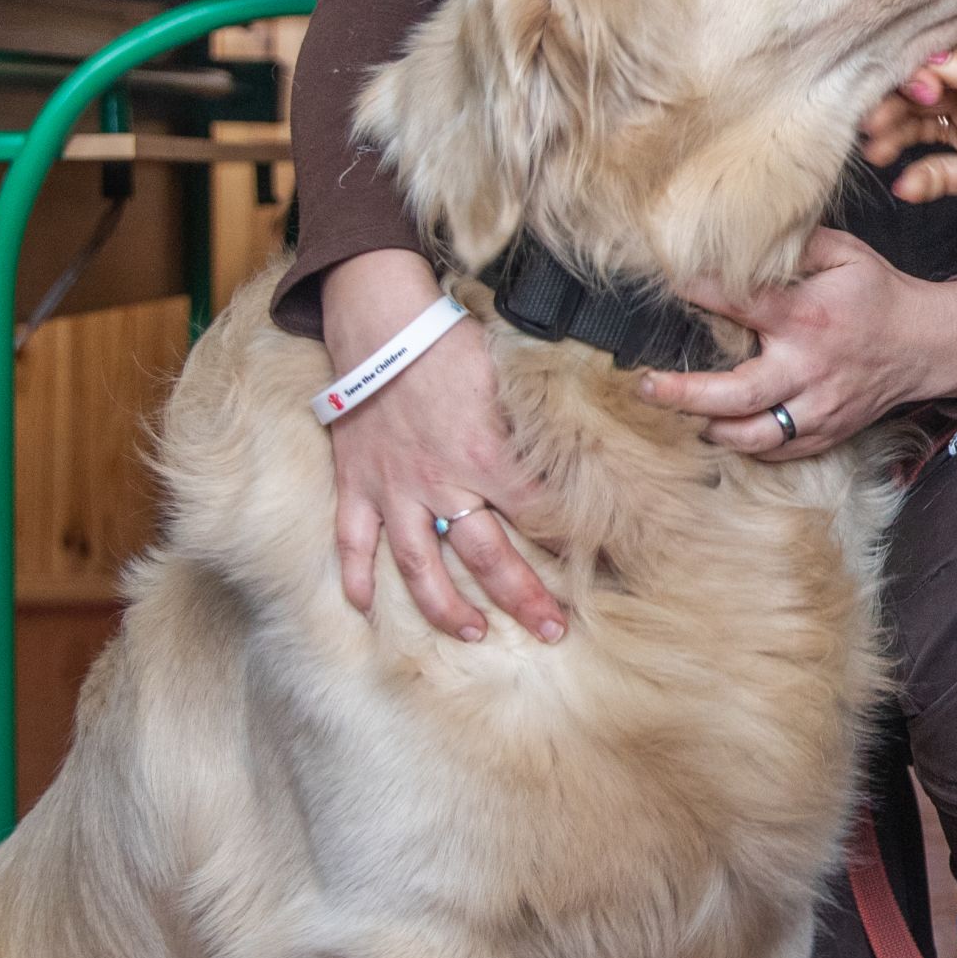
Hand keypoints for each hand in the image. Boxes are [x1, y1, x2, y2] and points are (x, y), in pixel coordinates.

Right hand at [319, 247, 567, 643]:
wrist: (378, 323)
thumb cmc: (450, 346)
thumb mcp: (506, 379)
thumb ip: (535, 424)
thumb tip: (588, 444)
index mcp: (485, 454)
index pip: (539, 512)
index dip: (574, 543)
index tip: (604, 571)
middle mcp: (440, 482)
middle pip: (486, 555)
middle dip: (523, 597)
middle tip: (553, 630)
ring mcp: (393, 489)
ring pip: (418, 563)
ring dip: (445, 606)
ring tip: (473, 634)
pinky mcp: (356, 485)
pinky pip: (352, 540)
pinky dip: (355, 576)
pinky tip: (364, 607)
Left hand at [638, 229, 956, 459]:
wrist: (928, 345)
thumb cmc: (878, 295)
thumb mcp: (844, 254)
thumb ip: (795, 246)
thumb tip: (744, 236)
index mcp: (809, 318)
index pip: (742, 305)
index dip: (700, 292)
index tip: (669, 284)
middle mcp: (810, 369)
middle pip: (737, 395)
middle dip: (685, 394)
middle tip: (646, 386)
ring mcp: (818, 409)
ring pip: (752, 435)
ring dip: (709, 427)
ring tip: (678, 413)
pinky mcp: (825, 434)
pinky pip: (774, 451)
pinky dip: (743, 443)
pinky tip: (719, 428)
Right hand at [861, 40, 956, 236]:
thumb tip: (934, 60)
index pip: (941, 61)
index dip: (913, 71)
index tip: (897, 85)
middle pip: (921, 96)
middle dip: (892, 106)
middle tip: (870, 123)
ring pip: (922, 133)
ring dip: (896, 140)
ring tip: (877, 152)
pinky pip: (942, 175)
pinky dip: (920, 180)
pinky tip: (907, 187)